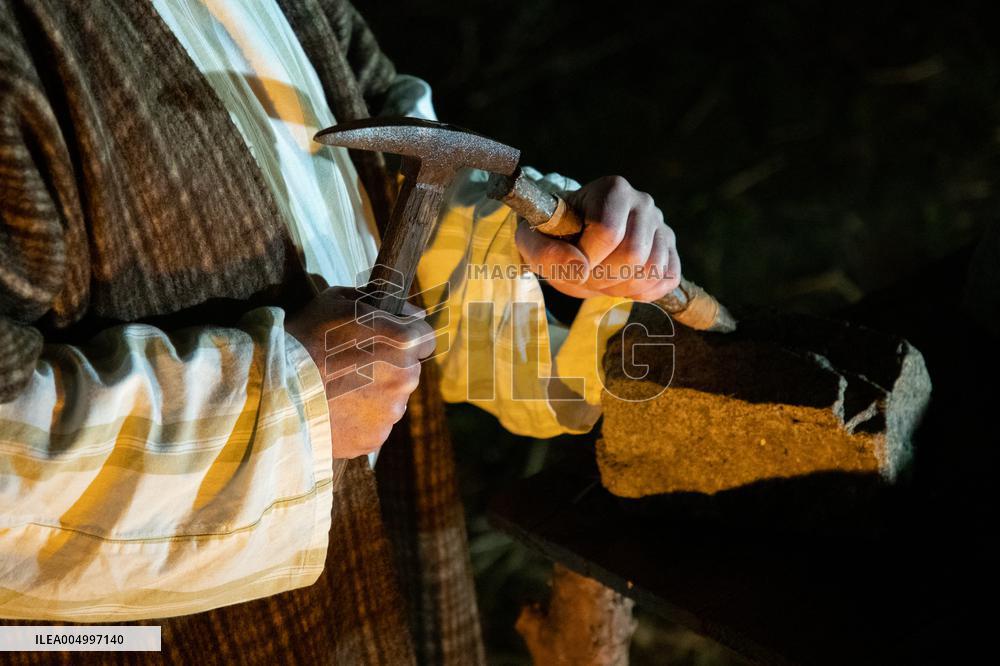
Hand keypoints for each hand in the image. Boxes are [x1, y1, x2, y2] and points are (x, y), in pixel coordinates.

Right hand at [285, 286, 435, 457]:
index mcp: (403, 343)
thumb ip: (381, 301)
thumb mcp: (339, 300)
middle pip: (408, 371)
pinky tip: (334, 409)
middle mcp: (406, 380)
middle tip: (351, 365)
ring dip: (374, 394)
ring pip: (391, 400)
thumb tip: (411, 313)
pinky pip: (374, 425)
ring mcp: (391, 413)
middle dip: (389, 367)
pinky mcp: (374, 439)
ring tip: (338, 390)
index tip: (386, 339)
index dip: (407, 336)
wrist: (273, 389)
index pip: (426, 338)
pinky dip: (360, 419)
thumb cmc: (305, 336)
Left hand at [514, 175, 680, 301]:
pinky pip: (666, 279)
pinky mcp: (671, 252)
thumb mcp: (533, 241)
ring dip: (619, 287)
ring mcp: (661, 227)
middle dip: (602, 276)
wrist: (573, 244)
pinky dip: (641, 292)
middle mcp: (642, 202)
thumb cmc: (553, 237)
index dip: (586, 258)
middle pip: (633, 254)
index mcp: (612, 189)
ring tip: (600, 278)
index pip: (608, 232)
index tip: (571, 261)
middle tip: (584, 275)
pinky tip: (620, 283)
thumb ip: (544, 252)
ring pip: (652, 270)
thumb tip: (578, 267)